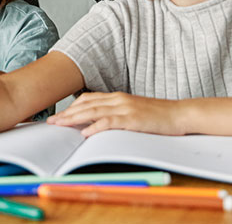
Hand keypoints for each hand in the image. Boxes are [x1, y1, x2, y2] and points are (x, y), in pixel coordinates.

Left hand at [47, 91, 186, 136]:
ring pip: (93, 112)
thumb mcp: (133, 112)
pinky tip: (85, 133)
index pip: (88, 99)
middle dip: (67, 113)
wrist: (180, 114)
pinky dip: (95, 127)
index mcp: (118, 97)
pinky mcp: (133, 119)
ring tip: (60, 125)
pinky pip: (110, 122)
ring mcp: (126, 108)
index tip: (58, 114)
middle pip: (86, 104)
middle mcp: (119, 99)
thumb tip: (97, 124)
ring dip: (74, 119)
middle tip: (51, 122)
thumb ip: (116, 114)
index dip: (72, 106)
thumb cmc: (158, 116)